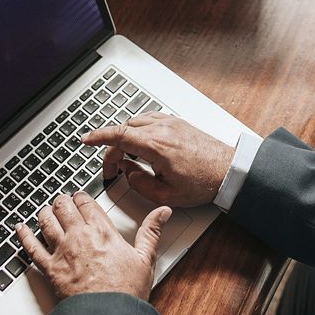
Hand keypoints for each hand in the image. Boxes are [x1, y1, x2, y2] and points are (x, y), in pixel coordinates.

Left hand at [16, 193, 171, 300]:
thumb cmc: (126, 292)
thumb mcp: (145, 258)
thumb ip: (152, 231)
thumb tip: (163, 212)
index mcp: (102, 231)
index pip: (86, 202)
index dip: (81, 196)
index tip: (80, 197)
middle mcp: (79, 236)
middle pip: (63, 206)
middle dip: (62, 201)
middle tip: (62, 202)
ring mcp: (62, 252)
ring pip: (46, 220)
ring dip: (45, 212)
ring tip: (45, 210)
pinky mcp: (49, 270)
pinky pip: (31, 247)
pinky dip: (23, 235)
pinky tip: (20, 228)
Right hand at [82, 114, 234, 206]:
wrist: (229, 170)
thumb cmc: (203, 182)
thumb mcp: (167, 194)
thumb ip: (140, 183)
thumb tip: (127, 171)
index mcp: (157, 146)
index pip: (119, 135)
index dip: (98, 137)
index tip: (85, 140)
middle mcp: (162, 129)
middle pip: (125, 130)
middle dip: (113, 148)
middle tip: (113, 168)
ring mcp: (170, 123)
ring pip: (136, 122)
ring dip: (125, 137)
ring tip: (127, 158)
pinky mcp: (177, 123)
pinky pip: (149, 120)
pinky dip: (138, 129)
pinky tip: (140, 143)